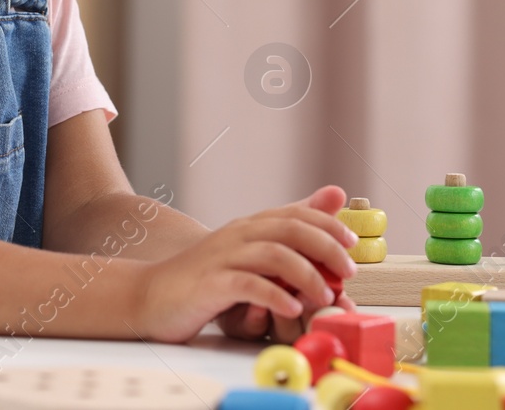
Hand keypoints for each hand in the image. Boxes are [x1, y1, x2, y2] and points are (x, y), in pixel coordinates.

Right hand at [215, 186, 357, 343]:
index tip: (353, 243)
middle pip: (290, 229)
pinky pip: (248, 286)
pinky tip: (291, 308)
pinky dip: (275, 295)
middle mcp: (238, 235)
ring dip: (306, 275)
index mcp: (249, 226)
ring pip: (273, 255)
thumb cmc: (206, 276)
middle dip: (326, 248)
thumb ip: (288, 229)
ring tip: (324, 296)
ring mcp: (223, 258)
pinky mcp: (211, 285)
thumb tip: (334, 195)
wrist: (151, 293)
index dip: (328, 224)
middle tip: (349, 271)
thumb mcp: (248, 250)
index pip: (295, 213)